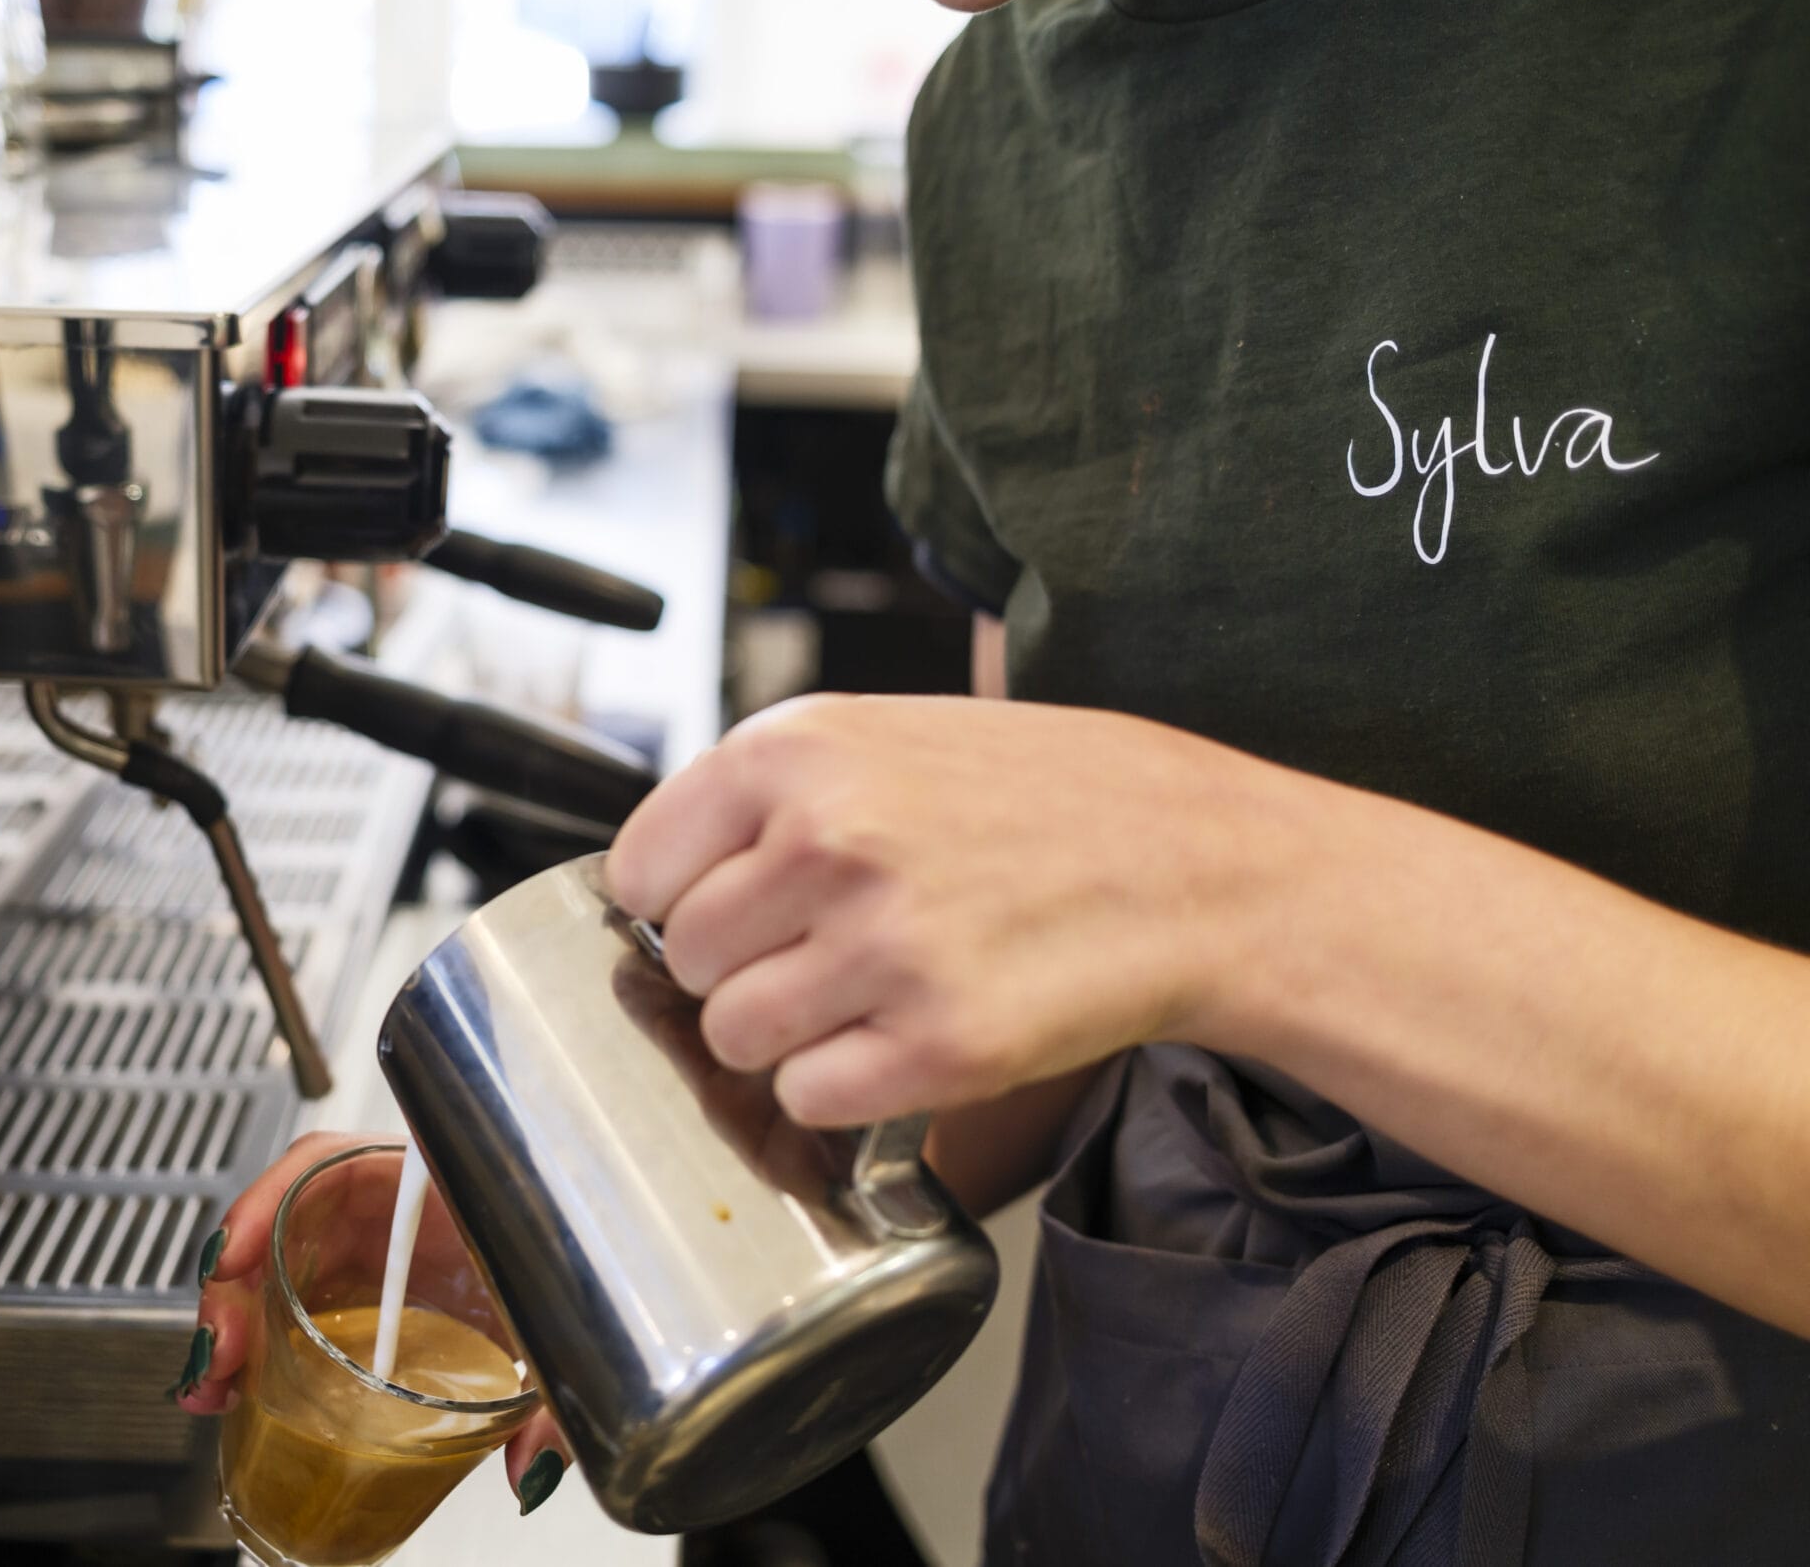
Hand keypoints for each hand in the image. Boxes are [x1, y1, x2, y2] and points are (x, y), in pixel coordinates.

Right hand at [180, 1131, 578, 1512]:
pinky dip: (260, 1341)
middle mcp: (399, 1208)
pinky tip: (239, 1388)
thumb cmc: (587, 1262)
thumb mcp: (566, 1324)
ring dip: (235, 1322)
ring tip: (214, 1387)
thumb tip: (528, 1466)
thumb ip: (556, 1401)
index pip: (335, 1162)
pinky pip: (298, 1299)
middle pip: (287, 1221)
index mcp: (442, 1183)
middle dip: (234, 1286)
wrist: (610, 1274)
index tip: (234, 1253)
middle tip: (219, 1357)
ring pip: (280, 1265)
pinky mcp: (371, 1289)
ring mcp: (378, 1248)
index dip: (271, 1200)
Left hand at [604, 694, 1312, 1125]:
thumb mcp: (884, 738)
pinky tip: (905, 1038)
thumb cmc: (1039, 798)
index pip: (638, 869)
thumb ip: (762, 799)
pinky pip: (812, 1098)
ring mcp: (886, 946)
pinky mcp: (942, 1045)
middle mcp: (829, 841)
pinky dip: (847, 1088)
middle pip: (681, 960)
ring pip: (734, 1038)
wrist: (1199, 861)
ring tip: (865, 997)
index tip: (724, 912)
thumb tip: (650, 890)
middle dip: (736, 969)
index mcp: (796, 751)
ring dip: (784, 1036)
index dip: (675, 902)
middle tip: (821, 953)